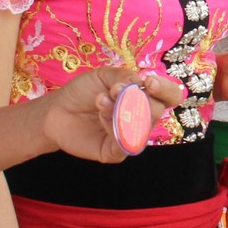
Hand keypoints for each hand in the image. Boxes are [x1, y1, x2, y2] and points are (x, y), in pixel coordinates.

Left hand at [37, 68, 184, 163]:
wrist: (57, 110)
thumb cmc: (83, 92)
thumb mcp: (105, 76)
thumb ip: (126, 77)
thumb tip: (141, 85)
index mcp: (145, 98)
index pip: (170, 96)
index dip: (166, 89)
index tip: (149, 82)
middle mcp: (142, 118)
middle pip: (157, 111)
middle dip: (136, 98)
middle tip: (114, 90)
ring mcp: (130, 136)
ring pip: (140, 127)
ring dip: (120, 109)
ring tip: (100, 99)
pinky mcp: (116, 152)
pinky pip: (124, 143)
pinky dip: (113, 125)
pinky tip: (100, 113)